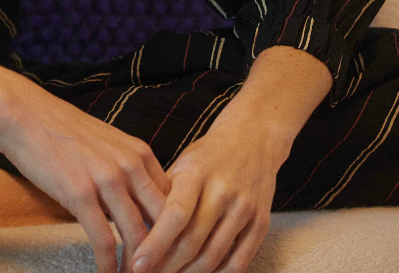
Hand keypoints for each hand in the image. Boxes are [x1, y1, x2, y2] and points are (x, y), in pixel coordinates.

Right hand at [0, 84, 171, 272]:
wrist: (23, 112)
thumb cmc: (60, 128)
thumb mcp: (106, 142)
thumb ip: (127, 169)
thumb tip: (138, 203)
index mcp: (140, 153)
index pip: (173, 202)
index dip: (174, 234)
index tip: (169, 255)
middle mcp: (130, 165)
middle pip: (163, 223)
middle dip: (164, 256)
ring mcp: (107, 179)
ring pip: (138, 237)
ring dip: (137, 268)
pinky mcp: (81, 194)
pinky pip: (105, 242)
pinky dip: (108, 267)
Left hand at [129, 118, 285, 272]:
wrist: (253, 139)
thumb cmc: (208, 156)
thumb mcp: (181, 165)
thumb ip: (163, 196)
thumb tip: (138, 232)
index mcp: (196, 172)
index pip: (175, 215)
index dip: (156, 244)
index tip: (138, 265)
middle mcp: (222, 190)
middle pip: (193, 241)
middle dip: (167, 266)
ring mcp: (244, 208)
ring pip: (214, 255)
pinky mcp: (261, 222)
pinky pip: (239, 261)